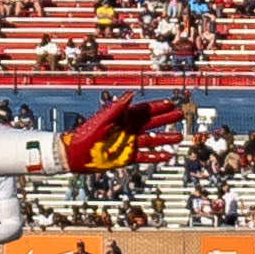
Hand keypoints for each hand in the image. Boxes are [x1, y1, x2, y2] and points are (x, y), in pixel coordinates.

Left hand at [61, 94, 182, 173]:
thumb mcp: (102, 120)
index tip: (170, 103)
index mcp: (122, 118)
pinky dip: (156, 156)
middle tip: (179, 114)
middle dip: (166, 119)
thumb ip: (117, 108)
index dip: (157, 107)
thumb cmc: (84, 135)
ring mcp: (128, 144)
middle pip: (151, 123)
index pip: (144, 111)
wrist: (75, 154)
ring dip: (165, 138)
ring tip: (179, 137)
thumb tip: (131, 95)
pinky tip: (167, 156)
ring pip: (151, 140)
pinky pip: (145, 156)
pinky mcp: (126, 157)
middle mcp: (127, 130)